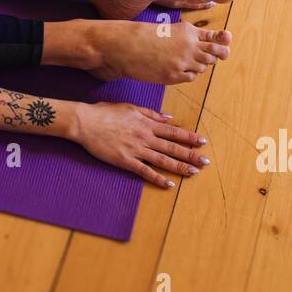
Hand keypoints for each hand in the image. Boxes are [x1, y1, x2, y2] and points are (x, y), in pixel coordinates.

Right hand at [76, 102, 208, 187]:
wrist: (85, 122)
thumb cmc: (105, 112)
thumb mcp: (130, 107)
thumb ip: (150, 113)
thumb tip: (168, 117)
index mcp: (146, 123)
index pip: (173, 131)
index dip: (189, 137)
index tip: (202, 142)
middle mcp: (145, 137)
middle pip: (172, 147)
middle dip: (191, 154)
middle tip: (206, 162)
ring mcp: (136, 149)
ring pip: (163, 160)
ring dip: (180, 167)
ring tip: (194, 172)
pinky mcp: (125, 161)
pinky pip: (145, 171)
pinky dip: (158, 178)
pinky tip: (169, 184)